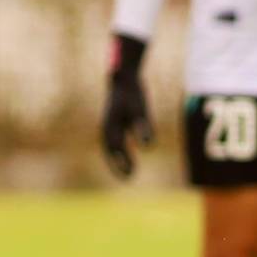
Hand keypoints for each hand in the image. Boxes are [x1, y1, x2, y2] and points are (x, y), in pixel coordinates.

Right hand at [100, 35, 152, 178]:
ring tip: (128, 172)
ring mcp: (110, 125)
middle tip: (128, 178)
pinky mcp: (116, 122)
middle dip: (118, 164)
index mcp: (111, 127)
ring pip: (112, 147)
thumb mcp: (140, 111)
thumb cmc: (133, 94)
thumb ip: (144, 128)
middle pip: (111, 151)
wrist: (125, 79)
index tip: (130, 174)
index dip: (122, 162)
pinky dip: (120, 151)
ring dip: (118, 159)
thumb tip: (148, 147)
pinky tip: (128, 157)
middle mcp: (108, 128)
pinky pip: (116, 141)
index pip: (116, 150)